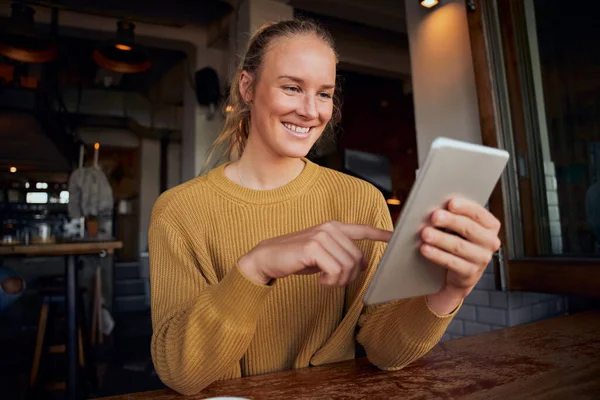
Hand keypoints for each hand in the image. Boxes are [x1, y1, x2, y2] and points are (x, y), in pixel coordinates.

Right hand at [238, 221, 391, 285]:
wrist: (267, 258)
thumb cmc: (295, 258)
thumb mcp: (322, 255)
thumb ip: (340, 254)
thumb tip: (361, 263)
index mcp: (334, 227)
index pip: (363, 229)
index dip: (381, 234)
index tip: (395, 237)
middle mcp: (330, 228)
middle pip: (358, 258)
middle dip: (350, 276)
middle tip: (332, 280)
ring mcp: (322, 236)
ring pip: (349, 266)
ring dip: (339, 281)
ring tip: (325, 280)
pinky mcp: (313, 247)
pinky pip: (336, 271)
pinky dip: (330, 282)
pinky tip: (320, 281)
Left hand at [420, 198, 501, 314]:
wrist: (459, 272)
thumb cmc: (458, 241)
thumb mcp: (460, 227)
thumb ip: (453, 215)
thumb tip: (432, 207)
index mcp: (490, 226)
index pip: (479, 213)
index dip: (465, 207)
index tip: (450, 203)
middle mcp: (490, 242)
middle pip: (468, 229)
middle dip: (450, 221)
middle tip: (434, 216)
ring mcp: (481, 259)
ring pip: (458, 246)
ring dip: (440, 238)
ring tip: (425, 233)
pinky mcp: (469, 273)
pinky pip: (451, 262)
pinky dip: (436, 254)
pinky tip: (425, 248)